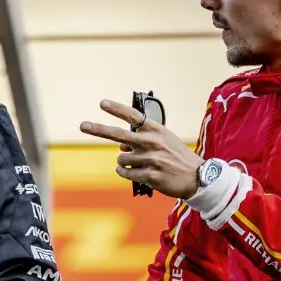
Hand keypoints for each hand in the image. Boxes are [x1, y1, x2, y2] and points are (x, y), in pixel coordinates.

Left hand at [80, 99, 203, 199]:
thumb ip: (142, 139)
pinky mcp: (149, 175)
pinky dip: (125, 173)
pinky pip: (125, 172)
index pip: (134, 116)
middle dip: (98, 129)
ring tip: (139, 164)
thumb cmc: (177, 156)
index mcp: (156, 130)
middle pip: (119, 135)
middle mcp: (152, 142)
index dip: (117, 109)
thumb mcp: (164, 140)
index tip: (102, 103)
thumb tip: (120, 145)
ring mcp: (151, 159)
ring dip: (124, 161)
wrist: (197, 177)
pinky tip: (136, 173)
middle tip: (83, 125)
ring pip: (121, 158)